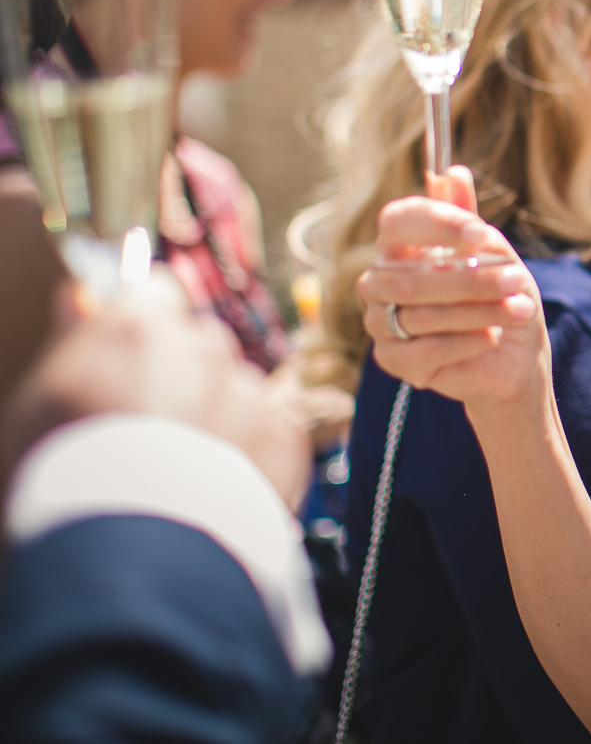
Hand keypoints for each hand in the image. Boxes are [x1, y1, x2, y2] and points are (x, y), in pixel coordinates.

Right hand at [3, 304, 311, 509]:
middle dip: (182, 376)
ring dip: (219, 419)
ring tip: (180, 475)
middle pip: (199, 345)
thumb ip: (72, 343)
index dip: (146, 325)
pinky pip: (271, 433)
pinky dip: (250, 457)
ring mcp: (248, 393)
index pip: (153, 295)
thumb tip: (82, 297)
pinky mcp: (284, 438)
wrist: (131, 562)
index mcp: (135, 330)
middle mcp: (200, 350)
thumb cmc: (62, 485)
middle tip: (150, 431)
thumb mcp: (39, 407)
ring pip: (238, 390)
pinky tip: (213, 492)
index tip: (133, 355)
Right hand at [356, 167, 548, 420]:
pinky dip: (465, 341)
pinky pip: (424, 349)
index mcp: (397, 245)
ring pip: (422, 313)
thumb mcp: (492, 252)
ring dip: (479, 310)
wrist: (511, 354)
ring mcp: (379, 322)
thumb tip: (455, 172)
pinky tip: (493, 336)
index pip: (397, 221)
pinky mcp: (392, 359)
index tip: (484, 234)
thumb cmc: (498, 295)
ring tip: (520, 308)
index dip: (438, 224)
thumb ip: (469, 218)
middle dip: (473, 279)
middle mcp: (378, 281)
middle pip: (412, 276)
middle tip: (518, 279)